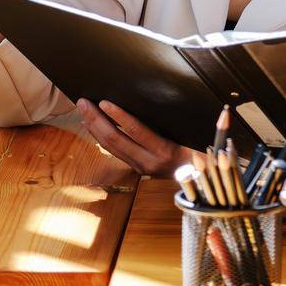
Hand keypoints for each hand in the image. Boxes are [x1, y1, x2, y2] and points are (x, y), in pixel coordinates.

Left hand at [75, 99, 192, 177]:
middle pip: (116, 139)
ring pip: (111, 147)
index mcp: (165, 151)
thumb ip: (181, 125)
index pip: (136, 131)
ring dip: (94, 127)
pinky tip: (91, 126)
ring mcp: (141, 167)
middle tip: (83, 102)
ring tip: (83, 110)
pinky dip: (100, 137)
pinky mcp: (137, 168)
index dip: (119, 116)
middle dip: (96, 120)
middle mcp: (149, 162)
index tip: (104, 102)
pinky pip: (115, 151)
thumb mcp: (196, 139)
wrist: (202, 184)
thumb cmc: (202, 155)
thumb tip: (173, 101)